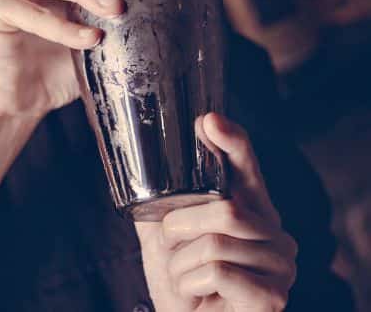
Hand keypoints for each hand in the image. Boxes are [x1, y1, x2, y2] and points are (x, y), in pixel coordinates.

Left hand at [136, 113, 297, 311]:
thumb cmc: (182, 282)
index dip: (232, 141)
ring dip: (182, 264)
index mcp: (250, 208)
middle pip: (226, 209)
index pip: (246, 165)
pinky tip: (199, 296)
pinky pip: (218, 272)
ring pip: (216, 243)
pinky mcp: (272, 297)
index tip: (209, 121)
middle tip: (174, 248)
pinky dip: (191, 283)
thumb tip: (135, 164)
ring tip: (187, 277)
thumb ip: (158, 203)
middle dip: (181, 229)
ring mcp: (280, 266)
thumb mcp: (165, 237)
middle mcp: (275, 232)